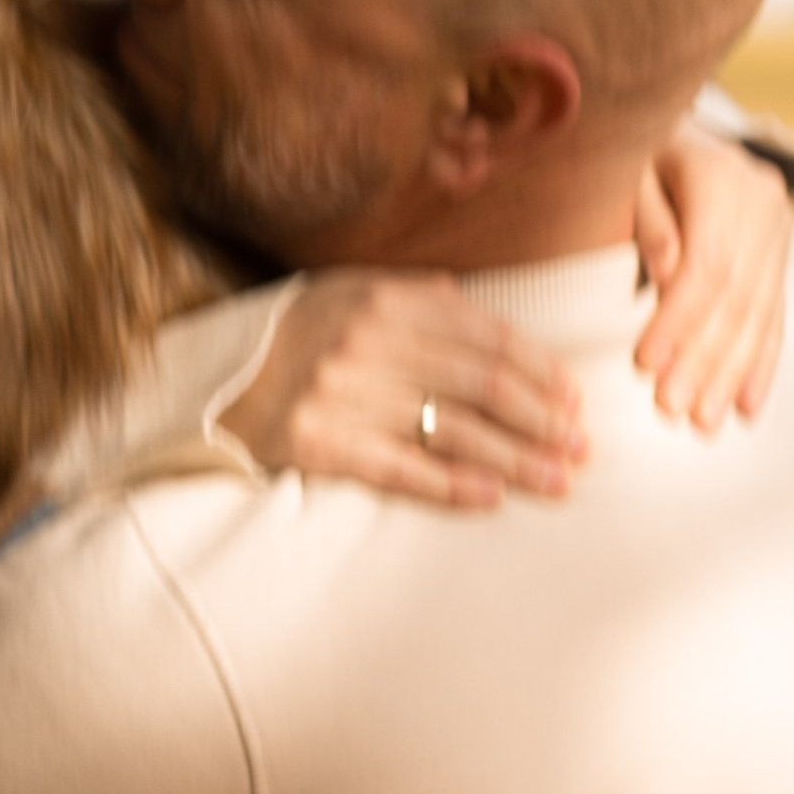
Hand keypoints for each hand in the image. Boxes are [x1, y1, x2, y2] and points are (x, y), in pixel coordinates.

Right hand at [220, 274, 590, 508]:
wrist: (212, 381)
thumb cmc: (298, 339)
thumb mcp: (352, 294)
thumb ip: (418, 299)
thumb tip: (484, 312)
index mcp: (385, 300)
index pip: (487, 339)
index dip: (540, 373)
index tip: (574, 402)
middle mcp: (367, 343)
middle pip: (482, 387)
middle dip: (542, 421)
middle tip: (581, 450)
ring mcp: (341, 395)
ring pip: (452, 431)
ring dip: (516, 461)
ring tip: (558, 482)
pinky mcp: (318, 446)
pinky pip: (398, 470)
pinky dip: (450, 486)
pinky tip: (491, 498)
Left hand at [633, 121, 790, 426]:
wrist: (675, 132)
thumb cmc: (632, 154)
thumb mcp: (625, 170)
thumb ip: (647, 217)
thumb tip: (669, 272)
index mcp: (724, 176)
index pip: (707, 263)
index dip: (678, 319)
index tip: (645, 366)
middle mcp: (764, 204)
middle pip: (736, 296)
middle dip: (704, 359)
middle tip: (672, 411)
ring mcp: (778, 233)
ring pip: (758, 314)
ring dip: (730, 375)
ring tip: (704, 425)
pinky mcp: (778, 259)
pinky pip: (773, 317)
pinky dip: (759, 365)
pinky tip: (745, 409)